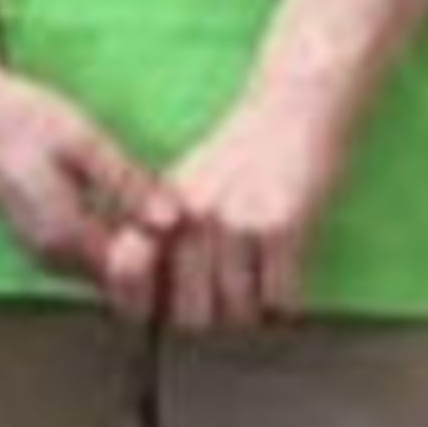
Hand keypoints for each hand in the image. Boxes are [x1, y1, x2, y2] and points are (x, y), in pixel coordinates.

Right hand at [0, 59, 177, 308]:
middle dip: (164, 262)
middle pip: (126, 285)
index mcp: (65, 238)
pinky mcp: (44, 241)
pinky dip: (122, 244)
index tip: (192, 222)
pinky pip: (95, 259)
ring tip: (170, 211)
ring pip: (111, 274)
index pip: (138, 278)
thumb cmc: (19, 117)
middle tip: (191, 220)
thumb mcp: (81, 140)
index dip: (173, 257)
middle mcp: (54, 259)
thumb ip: (126, 181)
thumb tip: (174, 219)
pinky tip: (140, 210)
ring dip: (144, 254)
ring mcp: (46, 254)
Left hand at [115, 79, 356, 331]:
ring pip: (238, 313)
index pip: (132, 276)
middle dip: (212, 321)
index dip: (143, 310)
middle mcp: (190, 215)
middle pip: (188, 315)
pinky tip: (288, 281)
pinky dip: (287, 303)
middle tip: (231, 309)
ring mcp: (234, 220)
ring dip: (254, 316)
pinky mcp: (280, 224)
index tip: (160, 322)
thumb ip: (167, 231)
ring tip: (262, 293)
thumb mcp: (191, 182)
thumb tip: (153, 299)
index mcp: (162, 205)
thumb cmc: (246, 150)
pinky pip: (280, 299)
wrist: (295, 104)